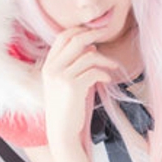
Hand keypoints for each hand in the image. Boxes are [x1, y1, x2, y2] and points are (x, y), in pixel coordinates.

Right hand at [41, 27, 119, 145]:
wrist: (61, 131)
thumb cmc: (66, 107)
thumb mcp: (64, 82)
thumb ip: (73, 64)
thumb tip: (90, 46)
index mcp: (48, 65)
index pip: (62, 36)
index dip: (80, 30)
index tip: (95, 31)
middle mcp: (52, 68)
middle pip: (75, 39)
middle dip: (94, 34)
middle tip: (107, 34)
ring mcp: (61, 76)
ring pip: (89, 55)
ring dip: (105, 59)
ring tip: (112, 67)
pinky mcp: (73, 86)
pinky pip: (94, 71)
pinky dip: (104, 74)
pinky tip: (107, 79)